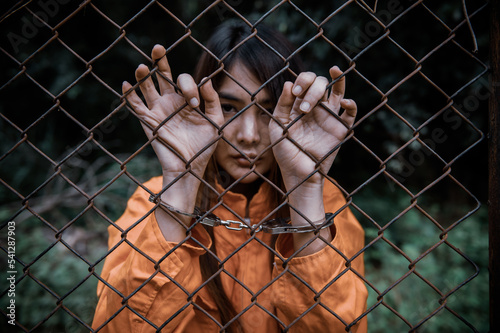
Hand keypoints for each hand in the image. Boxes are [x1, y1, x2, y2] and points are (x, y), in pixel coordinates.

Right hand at [122, 45, 223, 178]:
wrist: (191, 167)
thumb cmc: (204, 146)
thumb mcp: (215, 121)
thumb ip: (213, 100)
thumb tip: (206, 79)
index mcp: (186, 99)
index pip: (183, 80)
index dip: (188, 86)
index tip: (194, 104)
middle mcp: (171, 101)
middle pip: (162, 75)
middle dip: (160, 61)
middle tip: (158, 48)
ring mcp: (158, 110)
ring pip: (147, 87)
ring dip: (143, 76)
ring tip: (143, 66)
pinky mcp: (148, 122)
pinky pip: (136, 106)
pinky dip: (129, 96)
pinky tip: (126, 84)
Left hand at [269, 66, 356, 189]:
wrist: (298, 174)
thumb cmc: (285, 152)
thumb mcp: (278, 126)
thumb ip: (282, 105)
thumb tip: (288, 82)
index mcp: (299, 105)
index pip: (305, 82)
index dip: (302, 81)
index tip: (295, 93)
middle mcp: (315, 107)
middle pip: (320, 83)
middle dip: (312, 89)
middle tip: (303, 109)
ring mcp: (329, 117)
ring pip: (337, 90)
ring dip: (336, 81)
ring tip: (334, 71)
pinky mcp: (340, 129)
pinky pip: (351, 112)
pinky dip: (351, 104)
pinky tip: (344, 102)